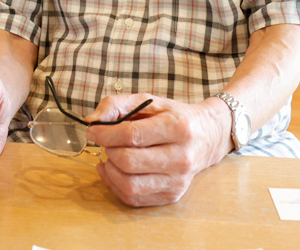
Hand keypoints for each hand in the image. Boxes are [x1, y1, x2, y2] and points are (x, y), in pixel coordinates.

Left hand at [83, 93, 231, 206]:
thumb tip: (92, 120)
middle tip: (106, 143)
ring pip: (130, 185)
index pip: (132, 135)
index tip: (93, 131)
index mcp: (177, 127)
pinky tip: (114, 171)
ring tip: (110, 157)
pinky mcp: (173, 195)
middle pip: (129, 162)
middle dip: (108, 151)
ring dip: (110, 171)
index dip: (105, 134)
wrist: (207, 136)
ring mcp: (178, 180)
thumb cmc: (173, 116)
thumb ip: (117, 104)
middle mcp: (181, 157)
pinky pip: (135, 198)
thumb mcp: (148, 101)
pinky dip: (116, 186)